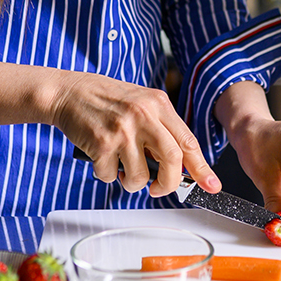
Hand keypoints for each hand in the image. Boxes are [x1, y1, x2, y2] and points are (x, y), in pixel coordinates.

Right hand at [52, 73, 217, 197]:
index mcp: (158, 104)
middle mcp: (144, 115)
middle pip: (172, 161)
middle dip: (168, 184)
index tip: (211, 185)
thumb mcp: (141, 104)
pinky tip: (100, 157)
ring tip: (122, 168)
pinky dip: (106, 174)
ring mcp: (123, 130)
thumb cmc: (105, 100)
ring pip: (139, 176)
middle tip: (159, 189)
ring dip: (131, 182)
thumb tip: (180, 164)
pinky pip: (110, 175)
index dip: (202, 168)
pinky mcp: (102, 143)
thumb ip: (161, 128)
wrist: (69, 92)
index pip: (188, 141)